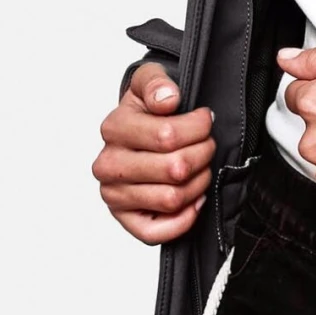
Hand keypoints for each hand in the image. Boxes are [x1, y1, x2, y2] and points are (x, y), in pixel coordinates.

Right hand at [93, 62, 216, 243]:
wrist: (136, 133)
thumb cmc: (147, 111)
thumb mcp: (150, 82)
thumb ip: (156, 82)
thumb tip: (167, 98)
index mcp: (113, 129)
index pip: (168, 135)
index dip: (198, 127)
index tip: (205, 120)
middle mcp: (108, 164)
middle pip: (175, 168)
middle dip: (202, 155)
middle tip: (207, 146)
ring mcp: (114, 195)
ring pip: (173, 198)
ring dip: (198, 183)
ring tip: (200, 168)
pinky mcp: (125, 220)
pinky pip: (157, 233)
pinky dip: (184, 218)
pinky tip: (193, 198)